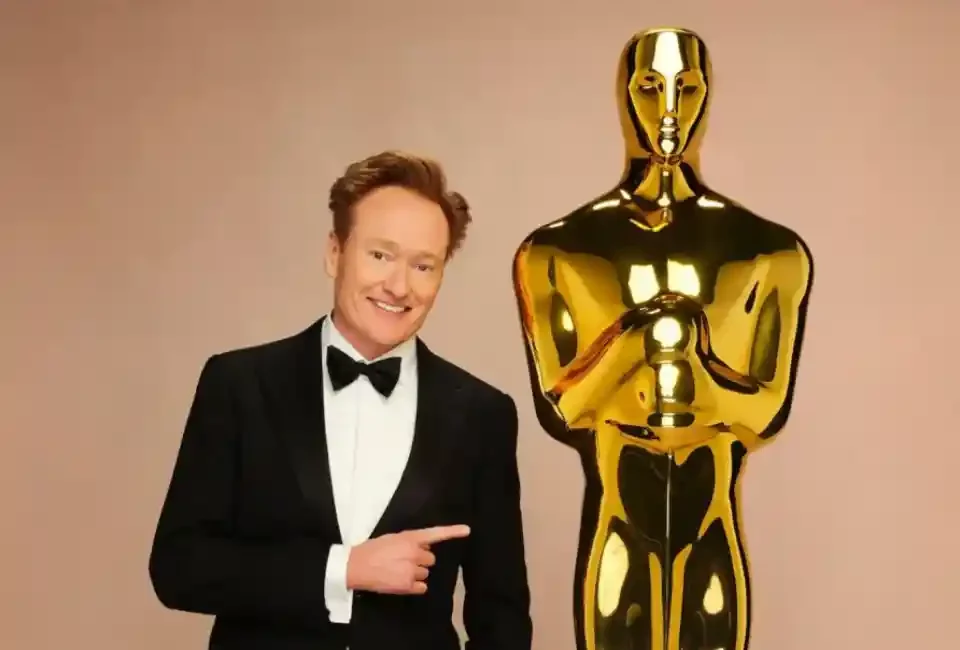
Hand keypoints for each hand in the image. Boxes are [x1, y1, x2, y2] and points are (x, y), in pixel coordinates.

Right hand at [346, 525, 470, 594]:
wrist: (355, 566)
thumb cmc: (372, 550)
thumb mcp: (392, 539)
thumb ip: (410, 542)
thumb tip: (424, 547)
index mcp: (410, 538)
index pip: (435, 534)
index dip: (452, 531)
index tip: (467, 530)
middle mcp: (414, 553)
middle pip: (430, 559)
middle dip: (420, 561)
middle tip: (403, 561)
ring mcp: (412, 570)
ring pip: (425, 574)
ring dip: (415, 574)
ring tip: (397, 571)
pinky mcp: (407, 585)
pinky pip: (422, 587)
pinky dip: (414, 586)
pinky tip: (400, 582)